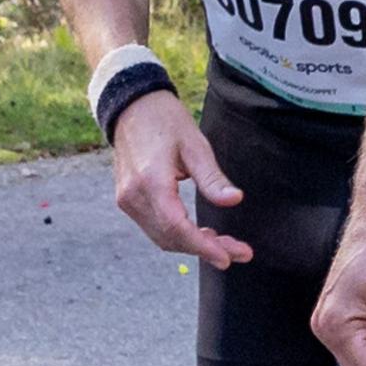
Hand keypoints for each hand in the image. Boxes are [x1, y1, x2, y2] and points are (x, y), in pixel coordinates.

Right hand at [107, 90, 248, 264]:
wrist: (132, 108)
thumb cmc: (166, 121)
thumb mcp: (196, 145)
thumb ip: (212, 177)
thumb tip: (234, 200)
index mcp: (150, 182)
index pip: (177, 227)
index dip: (203, 246)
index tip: (227, 257)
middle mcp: (133, 197)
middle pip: (170, 237)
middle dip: (205, 249)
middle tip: (238, 253)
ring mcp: (126, 200)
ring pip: (161, 237)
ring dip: (192, 245)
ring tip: (225, 245)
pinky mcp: (127, 200)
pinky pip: (154, 227)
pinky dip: (178, 235)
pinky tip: (201, 234)